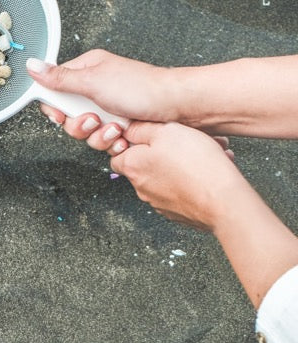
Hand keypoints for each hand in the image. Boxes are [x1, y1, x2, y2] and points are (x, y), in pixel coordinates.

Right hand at [27, 50, 174, 152]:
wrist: (178, 107)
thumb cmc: (142, 87)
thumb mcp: (93, 81)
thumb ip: (59, 78)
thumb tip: (33, 65)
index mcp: (87, 71)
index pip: (55, 90)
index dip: (54, 105)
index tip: (61, 113)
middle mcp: (96, 90)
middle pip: (68, 115)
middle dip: (79, 124)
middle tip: (92, 119)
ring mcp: (108, 109)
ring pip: (85, 132)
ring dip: (98, 135)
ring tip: (115, 128)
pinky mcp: (120, 126)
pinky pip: (103, 141)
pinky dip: (112, 142)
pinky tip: (124, 136)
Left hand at [110, 121, 243, 231]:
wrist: (225, 202)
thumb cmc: (196, 165)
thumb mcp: (167, 131)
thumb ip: (143, 129)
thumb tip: (129, 129)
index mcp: (133, 167)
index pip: (118, 155)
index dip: (132, 142)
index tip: (150, 135)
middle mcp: (142, 189)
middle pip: (147, 164)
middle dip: (166, 151)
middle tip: (188, 141)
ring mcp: (161, 203)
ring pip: (169, 176)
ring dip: (185, 163)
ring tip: (208, 153)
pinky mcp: (180, 213)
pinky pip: (184, 190)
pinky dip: (194, 179)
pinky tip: (211, 170)